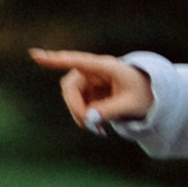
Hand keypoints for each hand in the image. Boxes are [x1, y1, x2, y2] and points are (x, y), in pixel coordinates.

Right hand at [29, 48, 153, 132]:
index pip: (77, 61)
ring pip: (72, 98)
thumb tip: (88, 119)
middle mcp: (94, 71)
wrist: (152, 96)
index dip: (56, 59)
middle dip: (76, 108)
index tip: (35, 54)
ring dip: (80, 116)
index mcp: (106, 67)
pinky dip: (85, 118)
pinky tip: (99, 129)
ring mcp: (90, 81)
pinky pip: (79, 105)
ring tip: (98, 132)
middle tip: (89, 127)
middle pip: (70, 87)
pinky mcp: (90, 91)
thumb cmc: (145, 95)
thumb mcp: (131, 106)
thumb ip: (109, 111)